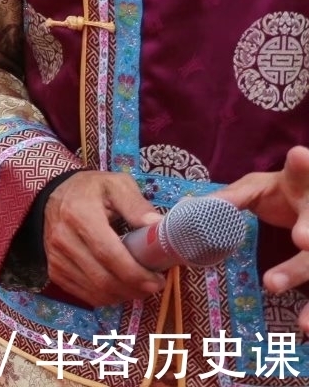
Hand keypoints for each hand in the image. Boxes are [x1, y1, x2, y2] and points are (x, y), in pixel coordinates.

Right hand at [42, 171, 164, 306]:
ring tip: (140, 286)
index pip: (109, 254)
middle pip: (103, 279)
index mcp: (79, 215)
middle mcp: (63, 239)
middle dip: (134, 289)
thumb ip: (137, 204)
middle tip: (154, 285)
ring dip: (123, 295)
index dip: (136, 273)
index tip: (158, 279)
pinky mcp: (54, 270)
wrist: (53, 195)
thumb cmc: (90, 190)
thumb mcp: (116, 185)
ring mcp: (56, 257)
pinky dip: (107, 298)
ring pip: (95, 292)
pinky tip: (120, 288)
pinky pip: (84, 295)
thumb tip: (157, 227)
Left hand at [213, 145, 308, 330]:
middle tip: (302, 238)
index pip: (304, 172)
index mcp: (302, 186)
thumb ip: (228, 198)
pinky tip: (302, 326)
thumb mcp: (257, 189)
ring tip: (271, 283)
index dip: (304, 166)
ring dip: (299, 271)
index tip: (299, 154)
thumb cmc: (284, 194)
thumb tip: (184, 210)